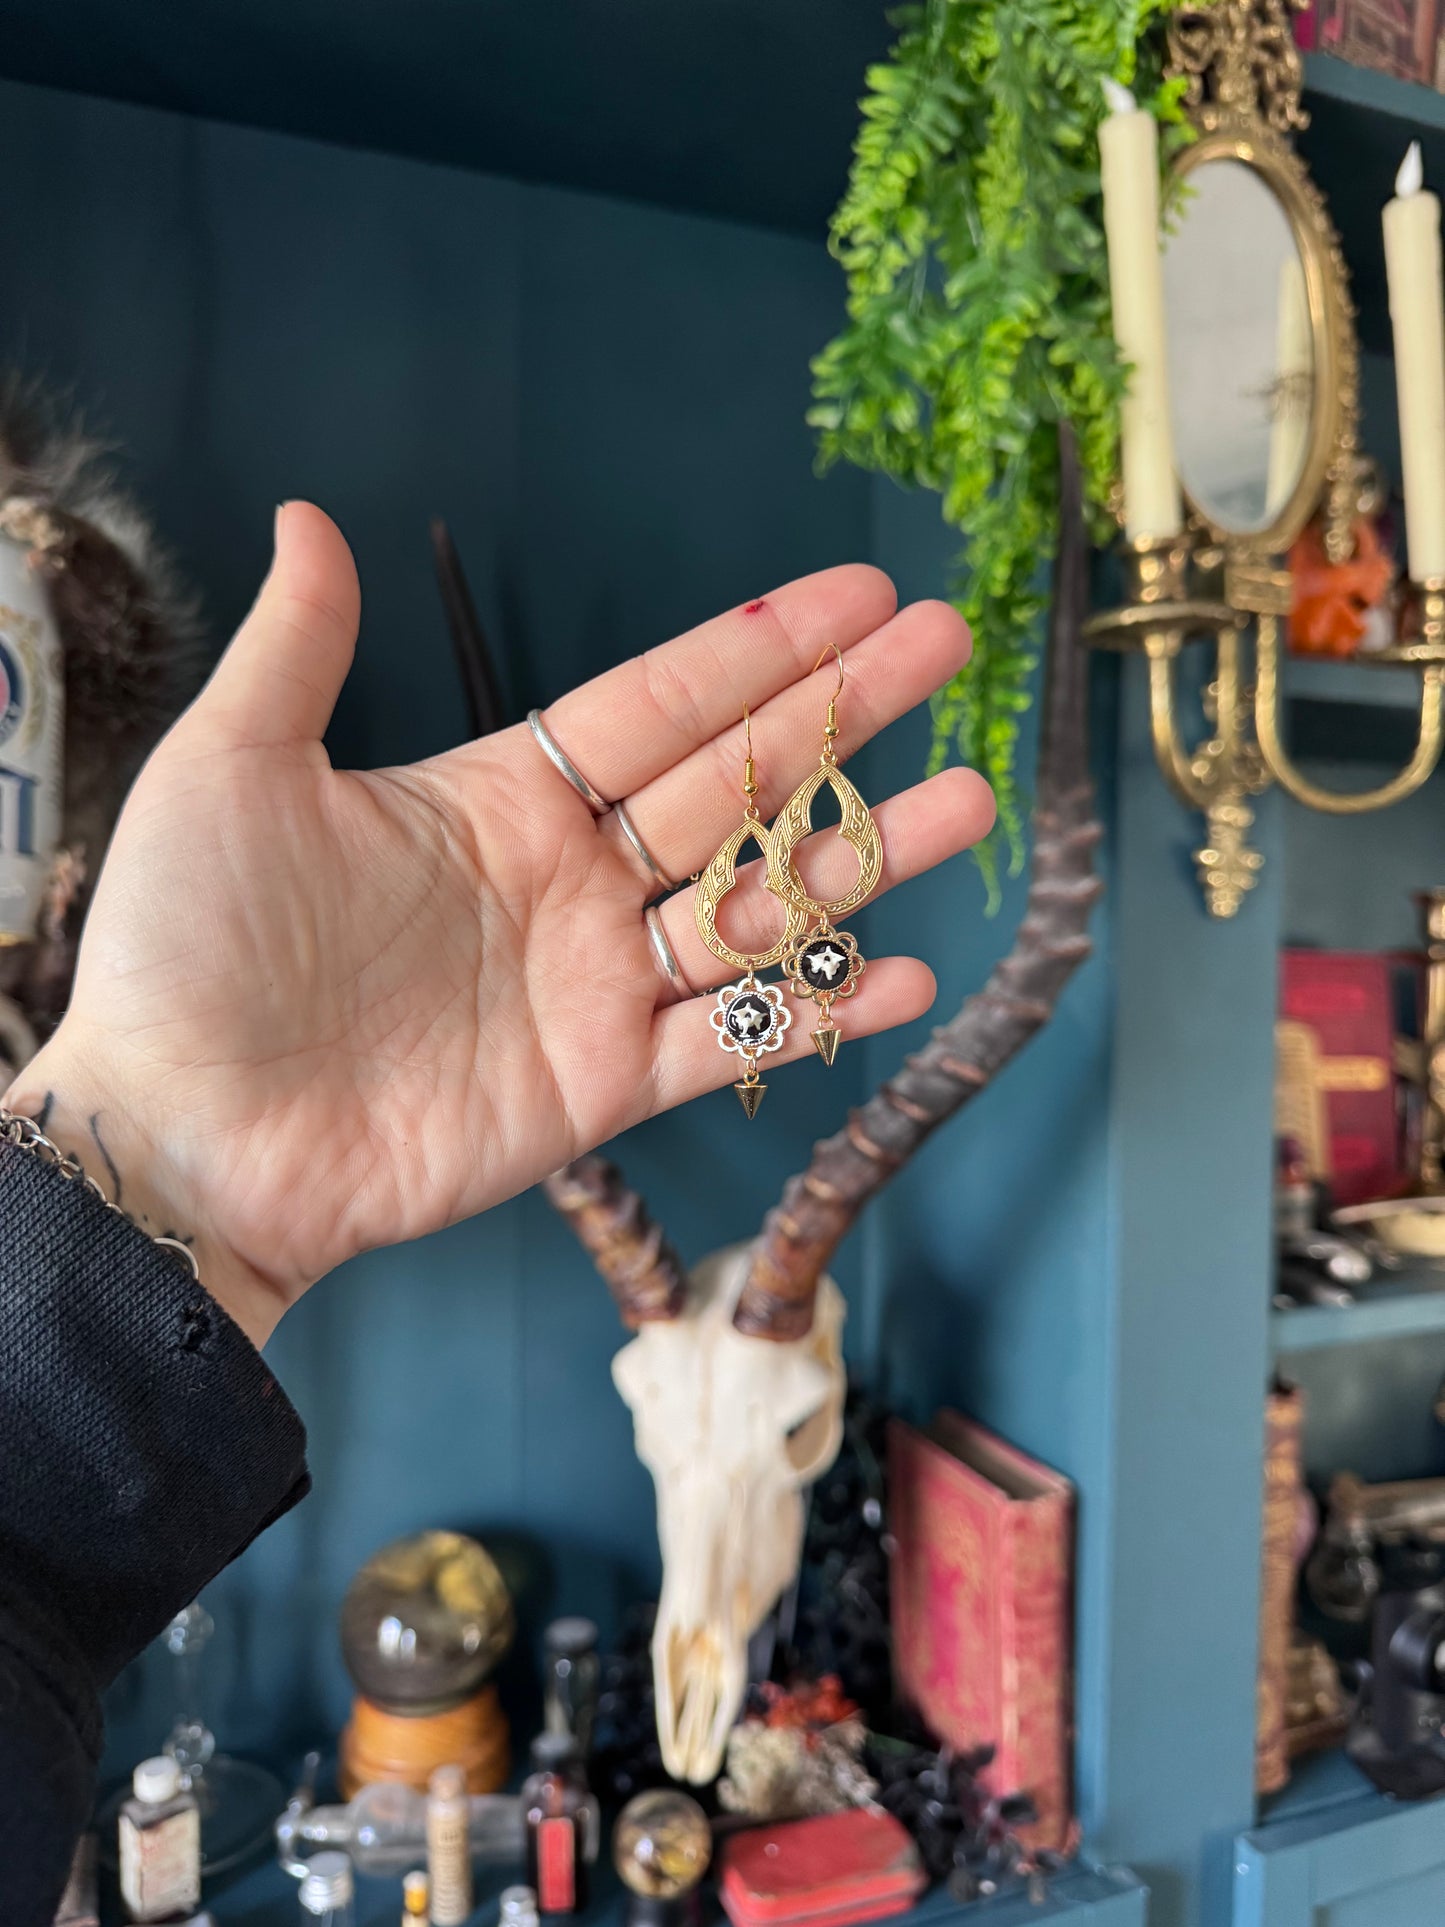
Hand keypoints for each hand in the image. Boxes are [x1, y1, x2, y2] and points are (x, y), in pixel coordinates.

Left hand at [7, 505, 992, 1344]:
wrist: (176, 1136)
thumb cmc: (186, 952)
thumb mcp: (232, 771)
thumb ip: (300, 650)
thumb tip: (312, 516)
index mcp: (498, 795)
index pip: (660, 703)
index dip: (759, 648)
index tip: (854, 597)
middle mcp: (565, 880)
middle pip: (735, 781)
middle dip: (842, 716)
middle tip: (945, 651)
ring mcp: (592, 984)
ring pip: (755, 906)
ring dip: (860, 857)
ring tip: (963, 802)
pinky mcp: (600, 1086)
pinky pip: (730, 1041)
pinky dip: (813, 1012)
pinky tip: (895, 973)